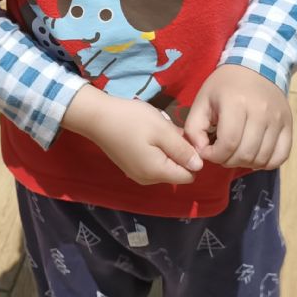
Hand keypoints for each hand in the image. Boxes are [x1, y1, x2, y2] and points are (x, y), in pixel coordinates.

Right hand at [64, 84, 201, 185]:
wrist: (97, 117)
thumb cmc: (132, 120)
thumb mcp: (162, 130)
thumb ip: (182, 150)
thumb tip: (199, 166)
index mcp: (157, 172)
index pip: (188, 176)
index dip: (192, 157)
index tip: (183, 138)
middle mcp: (148, 179)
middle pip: (176, 171)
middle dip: (178, 152)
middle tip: (169, 130)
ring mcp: (137, 174)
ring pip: (165, 166)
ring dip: (167, 149)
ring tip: (156, 130)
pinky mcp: (130, 167)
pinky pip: (153, 163)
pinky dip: (155, 150)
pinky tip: (146, 134)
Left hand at [185, 66, 291, 170]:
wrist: (256, 67)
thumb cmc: (224, 86)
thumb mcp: (202, 100)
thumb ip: (194, 128)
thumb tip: (201, 153)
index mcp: (236, 103)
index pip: (228, 144)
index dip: (214, 156)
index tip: (208, 151)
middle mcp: (261, 112)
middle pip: (245, 154)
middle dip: (228, 161)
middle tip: (221, 152)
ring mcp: (278, 119)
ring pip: (262, 159)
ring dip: (245, 163)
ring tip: (236, 153)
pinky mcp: (289, 125)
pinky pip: (281, 156)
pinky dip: (266, 163)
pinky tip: (254, 155)